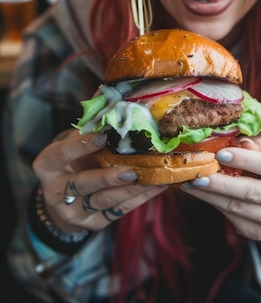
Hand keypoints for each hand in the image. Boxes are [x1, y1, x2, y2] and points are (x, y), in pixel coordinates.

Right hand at [32, 129, 165, 233]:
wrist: (62, 203)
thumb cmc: (70, 163)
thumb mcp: (70, 143)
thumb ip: (88, 124)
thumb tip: (107, 91)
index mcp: (47, 166)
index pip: (61, 154)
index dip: (80, 145)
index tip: (103, 136)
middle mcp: (56, 191)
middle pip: (83, 183)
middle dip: (108, 176)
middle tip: (132, 169)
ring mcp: (74, 211)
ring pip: (104, 201)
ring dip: (131, 189)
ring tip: (153, 177)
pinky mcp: (93, 223)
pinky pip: (119, 211)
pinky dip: (140, 198)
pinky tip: (158, 186)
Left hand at [180, 136, 260, 256]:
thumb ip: (254, 145)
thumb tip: (239, 142)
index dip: (245, 161)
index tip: (220, 154)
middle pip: (252, 192)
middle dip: (221, 182)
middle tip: (198, 174)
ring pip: (238, 208)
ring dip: (210, 195)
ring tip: (191, 182)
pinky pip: (232, 218)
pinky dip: (212, 204)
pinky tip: (197, 192)